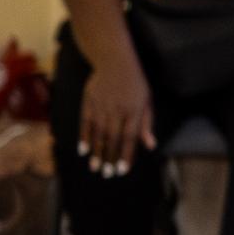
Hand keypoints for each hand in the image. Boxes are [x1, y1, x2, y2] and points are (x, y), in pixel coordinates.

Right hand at [79, 58, 155, 175]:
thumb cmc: (135, 82)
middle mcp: (117, 110)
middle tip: (107, 174)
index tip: (122, 170)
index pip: (130, 137)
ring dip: (97, 152)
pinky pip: (86, 122)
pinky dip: (85, 137)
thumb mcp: (147, 101)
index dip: (126, 155)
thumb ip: (147, 124)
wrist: (114, 60)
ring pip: (99, 133)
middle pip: (113, 138)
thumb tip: (150, 145)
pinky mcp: (89, 101)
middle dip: (110, 158)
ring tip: (95, 168)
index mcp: (134, 111)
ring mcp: (101, 106)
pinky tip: (83, 150)